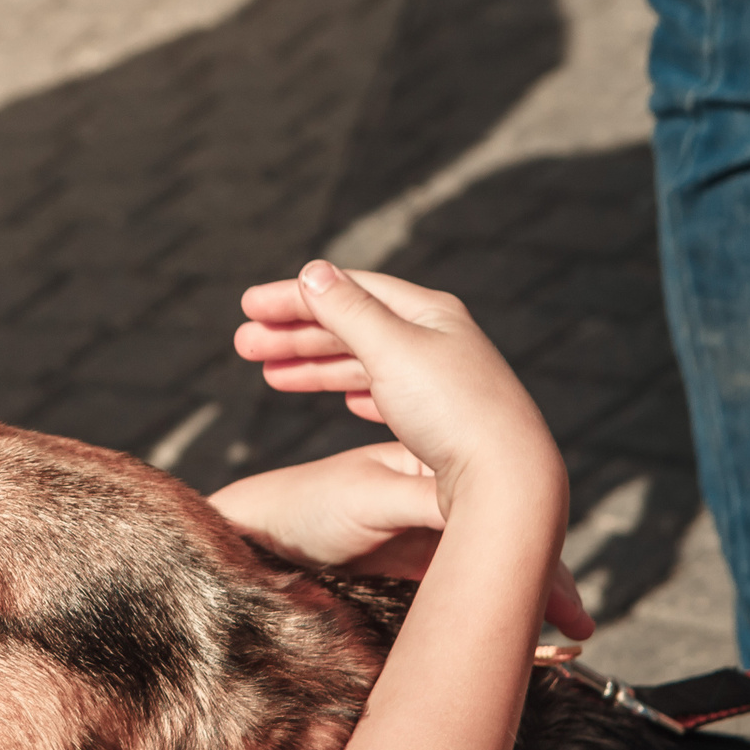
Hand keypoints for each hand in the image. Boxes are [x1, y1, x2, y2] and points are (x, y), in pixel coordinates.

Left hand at [210, 442, 594, 637]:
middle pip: (505, 538)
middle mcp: (436, 496)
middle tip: (577, 622)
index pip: (502, 503)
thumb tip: (490, 513)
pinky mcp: (410, 568)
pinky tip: (512, 633)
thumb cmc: (300, 509)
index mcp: (430, 465)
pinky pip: (462, 589)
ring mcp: (425, 534)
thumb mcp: (365, 501)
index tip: (560, 590)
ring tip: (563, 632)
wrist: (249, 542)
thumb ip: (426, 505)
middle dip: (545, 577)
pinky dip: (489, 608)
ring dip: (524, 596)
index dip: (536, 546)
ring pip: (489, 568)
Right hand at [236, 264, 558, 510]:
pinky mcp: (446, 421)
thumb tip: (313, 270)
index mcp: (429, 313)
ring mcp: (443, 381)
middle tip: (242, 344)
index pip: (350, 290)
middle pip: (353, 325)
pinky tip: (347, 401)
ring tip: (271, 376)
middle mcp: (439, 340)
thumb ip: (347, 310)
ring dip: (316, 365)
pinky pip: (389, 394)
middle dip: (296, 333)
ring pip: (366, 362)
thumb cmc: (452, 412)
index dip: (296, 295)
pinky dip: (357, 390)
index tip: (248, 306)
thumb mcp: (391, 350)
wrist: (506, 478)